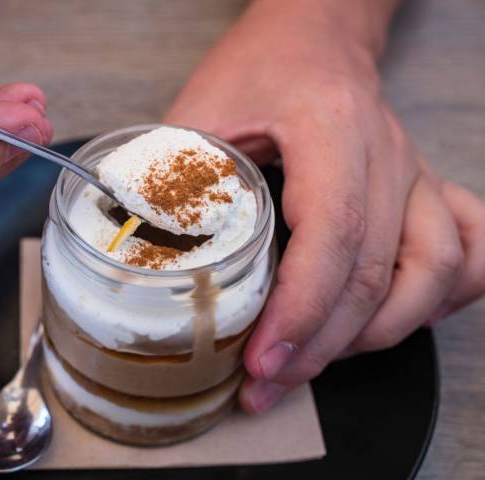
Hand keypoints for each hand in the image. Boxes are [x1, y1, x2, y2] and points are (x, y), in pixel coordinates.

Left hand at [165, 1, 484, 411]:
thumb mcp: (201, 108)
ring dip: (379, 334)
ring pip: (435, 271)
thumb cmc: (260, 67)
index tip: (260, 359)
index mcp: (330, 128)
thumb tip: (140, 249)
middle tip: (268, 383)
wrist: (313, 37)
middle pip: (377, 271)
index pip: (333, 233)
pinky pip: (468, 248)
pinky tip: (400, 319)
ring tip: (318, 362)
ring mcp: (413, 173)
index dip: (300, 309)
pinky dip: (443, 297)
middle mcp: (386, 153)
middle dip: (321, 346)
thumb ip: (172, 175)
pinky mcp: (421, 188)